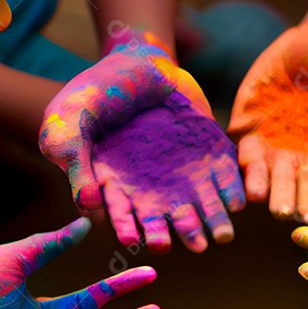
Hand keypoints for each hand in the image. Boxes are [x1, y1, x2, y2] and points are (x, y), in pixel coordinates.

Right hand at [40, 39, 244, 252]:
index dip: (129, 227)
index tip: (134, 239)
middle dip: (180, 233)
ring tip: (222, 236)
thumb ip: (77, 166)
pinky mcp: (208, 152)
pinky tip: (239, 202)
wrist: (134, 62)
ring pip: (199, 204)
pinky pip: (223, 175)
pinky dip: (232, 190)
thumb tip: (88, 208)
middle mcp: (152, 187)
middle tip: (194, 246)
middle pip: (167, 218)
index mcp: (117, 186)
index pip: (124, 216)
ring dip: (212, 222)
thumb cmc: (93, 96)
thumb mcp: (69, 127)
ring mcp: (182, 171)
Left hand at [229, 10, 307, 224]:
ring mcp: (277, 150)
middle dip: (304, 205)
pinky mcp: (250, 133)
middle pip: (304, 192)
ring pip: (274, 183)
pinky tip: (254, 189)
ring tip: (277, 206)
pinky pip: (246, 161)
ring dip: (276, 196)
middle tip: (302, 216)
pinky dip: (248, 176)